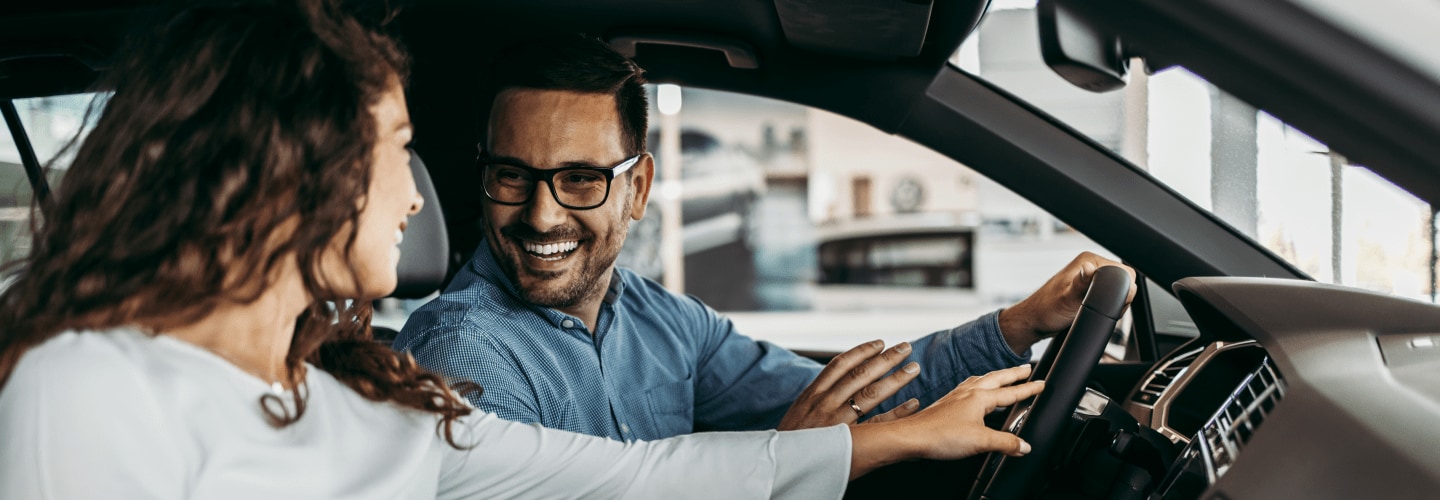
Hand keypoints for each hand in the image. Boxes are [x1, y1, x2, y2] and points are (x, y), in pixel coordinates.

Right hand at [777, 340, 921, 430]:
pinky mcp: (848, 440)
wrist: (779, 466)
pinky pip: (879, 424)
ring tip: (913, 368)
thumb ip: (818, 395)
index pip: (841, 364)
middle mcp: (825, 402)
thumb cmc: (791, 440)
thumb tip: (838, 381)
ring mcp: (837, 421)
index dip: (862, 351)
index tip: (880, 342)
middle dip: (885, 358)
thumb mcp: (799, 411)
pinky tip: (914, 403)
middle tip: (905, 347)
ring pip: (871, 393)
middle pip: (860, 374)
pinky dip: (898, 412)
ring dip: (896, 378)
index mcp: (813, 393)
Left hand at [847, 365, 1044, 479]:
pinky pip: (967, 388)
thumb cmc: (941, 436)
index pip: (1011, 392)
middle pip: (996, 378)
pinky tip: (973, 393)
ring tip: (1002, 376)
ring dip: (995, 377)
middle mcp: (968, 392)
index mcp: (980, 397)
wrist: (912, 437)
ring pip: (980, 380)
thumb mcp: (982, 441)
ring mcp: (955, 396)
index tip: (1041, 383)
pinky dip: (977, 385)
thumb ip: (1006, 443)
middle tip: (1026, 368)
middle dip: (1013, 373)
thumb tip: (1025, 446)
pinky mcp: (946, 404)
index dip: (1028, 388)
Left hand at [998, 252, 1135, 354]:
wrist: (1034, 321)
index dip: (1123, 290)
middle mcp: (1090, 265)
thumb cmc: (1047, 310)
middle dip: (1119, 298)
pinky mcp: (1088, 288)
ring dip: (1112, 302)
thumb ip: (1080, 284)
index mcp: (1088, 260)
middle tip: (1098, 309)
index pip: (1124, 271)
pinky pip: (1108, 295)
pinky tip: (1094, 311)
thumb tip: (1089, 268)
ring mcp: (1090, 277)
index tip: (1110, 303)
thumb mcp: (1067, 299)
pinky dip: (1106, 305)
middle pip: (1122, 281)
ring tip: (1093, 310)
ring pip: (1116, 289)